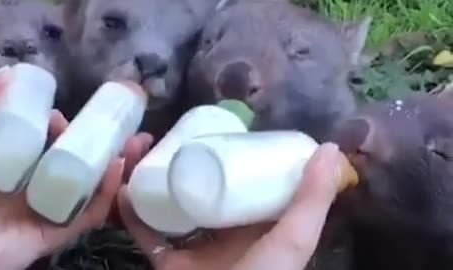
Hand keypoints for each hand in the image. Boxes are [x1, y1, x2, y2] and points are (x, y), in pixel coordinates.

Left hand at [0, 67, 153, 269]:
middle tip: (131, 127)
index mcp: (10, 159)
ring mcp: (42, 208)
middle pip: (78, 161)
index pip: (52, 139)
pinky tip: (117, 169)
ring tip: (138, 143)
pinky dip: (105, 195)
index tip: (95, 110)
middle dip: (108, 144)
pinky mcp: (50, 234)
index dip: (78, 124)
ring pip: (88, 186)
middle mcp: (31, 182)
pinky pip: (84, 216)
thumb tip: (12, 74)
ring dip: (116, 165)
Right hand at [118, 142, 342, 269]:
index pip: (243, 181)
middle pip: (200, 188)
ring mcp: (194, 247)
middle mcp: (225, 233)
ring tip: (139, 151)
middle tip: (162, 135)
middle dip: (178, 160)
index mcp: (256, 226)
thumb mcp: (295, 240)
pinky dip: (133, 212)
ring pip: (169, 204)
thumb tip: (330, 147)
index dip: (229, 153)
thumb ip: (312, 199)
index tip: (211, 127)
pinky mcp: (167, 263)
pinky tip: (124, 186)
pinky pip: (147, 233)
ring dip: (151, 177)